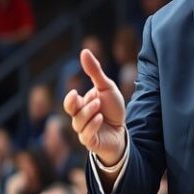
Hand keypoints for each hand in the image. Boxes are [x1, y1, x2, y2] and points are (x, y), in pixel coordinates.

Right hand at [64, 49, 126, 165]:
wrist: (123, 130)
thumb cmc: (113, 108)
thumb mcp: (106, 87)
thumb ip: (94, 71)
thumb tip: (83, 51)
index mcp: (81, 106)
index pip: (70, 103)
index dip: (71, 99)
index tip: (76, 92)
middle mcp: (80, 119)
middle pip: (71, 112)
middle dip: (75, 105)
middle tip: (84, 97)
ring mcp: (84, 131)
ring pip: (78, 122)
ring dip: (88, 112)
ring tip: (99, 105)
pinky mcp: (91, 142)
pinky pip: (85, 135)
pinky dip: (92, 125)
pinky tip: (100, 118)